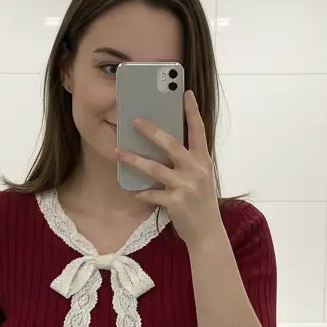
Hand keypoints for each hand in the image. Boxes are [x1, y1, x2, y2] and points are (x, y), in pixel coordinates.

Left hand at [114, 89, 223, 249]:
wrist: (207, 233)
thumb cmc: (200, 204)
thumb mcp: (200, 178)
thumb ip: (187, 162)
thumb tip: (163, 147)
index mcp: (203, 161)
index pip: (199, 130)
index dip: (192, 111)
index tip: (184, 93)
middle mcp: (196, 170)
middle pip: (171, 144)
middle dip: (151, 131)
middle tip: (134, 120)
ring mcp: (186, 186)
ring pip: (155, 168)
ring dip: (134, 159)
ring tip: (118, 153)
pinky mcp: (176, 202)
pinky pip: (152, 194)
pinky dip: (139, 192)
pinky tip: (130, 191)